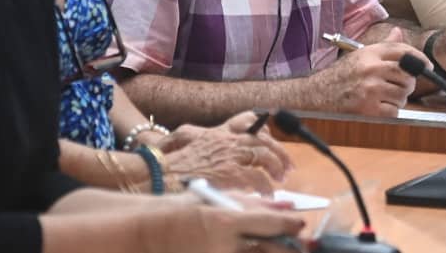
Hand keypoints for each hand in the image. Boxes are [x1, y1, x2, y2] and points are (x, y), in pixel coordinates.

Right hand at [134, 193, 303, 252]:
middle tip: (300, 247)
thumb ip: (251, 202)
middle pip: (272, 252)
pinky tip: (252, 251)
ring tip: (277, 249)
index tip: (300, 226)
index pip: (272, 225)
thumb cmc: (180, 212)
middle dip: (291, 250)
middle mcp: (226, 248)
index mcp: (227, 222)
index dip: (291, 226)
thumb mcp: (215, 199)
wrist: (145, 234)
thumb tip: (286, 206)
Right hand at [157, 113, 292, 194]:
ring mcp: (230, 155)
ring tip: (281, 178)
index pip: (248, 119)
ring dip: (276, 167)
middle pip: (263, 139)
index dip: (263, 125)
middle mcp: (227, 139)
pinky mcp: (231, 173)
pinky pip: (257, 178)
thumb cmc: (170, 161)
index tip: (273, 133)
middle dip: (279, 151)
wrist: (162, 173)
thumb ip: (198, 134)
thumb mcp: (185, 137)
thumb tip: (209, 136)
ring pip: (264, 155)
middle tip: (287, 165)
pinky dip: (266, 186)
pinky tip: (268, 192)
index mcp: (219, 131)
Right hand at [312, 26, 418, 116]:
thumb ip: (383, 46)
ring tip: (384, 96)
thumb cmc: (340, 75)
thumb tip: (398, 32)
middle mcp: (371, 68)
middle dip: (408, 82)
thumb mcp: (360, 55)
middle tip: (399, 86)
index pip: (403, 51)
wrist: (317, 94)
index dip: (420, 59)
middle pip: (408, 75)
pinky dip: (390, 111)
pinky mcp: (368, 108)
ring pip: (403, 94)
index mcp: (370, 53)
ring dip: (399, 99)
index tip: (427, 66)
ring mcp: (370, 88)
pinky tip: (379, 107)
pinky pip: (394, 111)